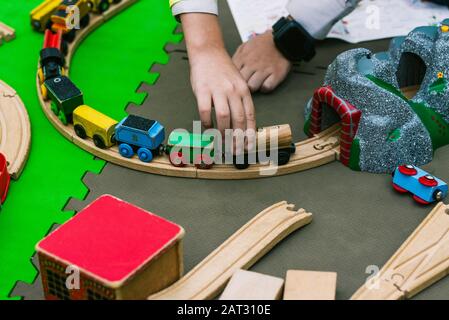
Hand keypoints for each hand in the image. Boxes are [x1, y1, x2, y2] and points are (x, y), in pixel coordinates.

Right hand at [180, 13, 255, 142]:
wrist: (208, 52)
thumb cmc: (223, 70)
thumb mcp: (238, 83)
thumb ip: (241, 101)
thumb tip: (243, 125)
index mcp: (244, 91)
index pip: (249, 116)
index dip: (249, 134)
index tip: (248, 147)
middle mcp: (233, 91)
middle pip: (238, 119)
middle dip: (237, 138)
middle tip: (234, 150)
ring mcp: (218, 90)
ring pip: (223, 117)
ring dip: (222, 133)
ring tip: (220, 142)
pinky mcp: (202, 89)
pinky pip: (205, 110)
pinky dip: (206, 122)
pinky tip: (207, 127)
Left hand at [232, 30, 291, 92]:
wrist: (282, 38)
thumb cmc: (263, 44)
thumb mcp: (245, 46)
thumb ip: (237, 57)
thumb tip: (230, 69)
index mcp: (243, 58)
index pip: (233, 75)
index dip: (234, 79)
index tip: (238, 80)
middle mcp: (253, 64)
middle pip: (241, 82)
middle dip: (243, 85)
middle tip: (247, 83)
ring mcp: (264, 70)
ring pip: (252, 87)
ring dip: (254, 87)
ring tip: (257, 83)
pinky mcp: (276, 74)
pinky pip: (267, 87)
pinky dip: (266, 87)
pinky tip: (266, 82)